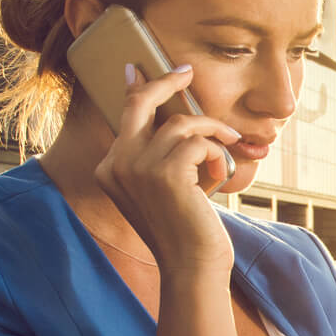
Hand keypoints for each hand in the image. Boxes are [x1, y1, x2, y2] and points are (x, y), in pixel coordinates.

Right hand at [93, 63, 240, 275]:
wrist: (191, 266)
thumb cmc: (185, 228)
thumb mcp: (162, 188)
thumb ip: (157, 155)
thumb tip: (174, 117)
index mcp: (110, 169)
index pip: (125, 115)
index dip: (141, 89)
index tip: (147, 69)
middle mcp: (116, 165)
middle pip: (140, 103)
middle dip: (165, 82)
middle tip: (186, 72)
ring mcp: (137, 168)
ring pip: (181, 124)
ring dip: (211, 133)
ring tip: (226, 149)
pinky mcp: (165, 173)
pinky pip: (199, 142)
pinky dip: (218, 153)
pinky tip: (222, 171)